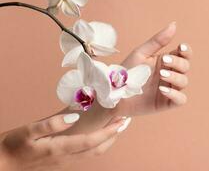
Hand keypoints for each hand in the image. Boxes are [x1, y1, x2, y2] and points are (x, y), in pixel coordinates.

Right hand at [0, 114, 130, 170]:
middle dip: (114, 136)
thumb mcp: (28, 131)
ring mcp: (65, 160)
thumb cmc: (13, 146)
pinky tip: (99, 134)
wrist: (3, 163)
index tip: (121, 121)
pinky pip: (86, 153)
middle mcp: (67, 157)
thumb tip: (74, 116)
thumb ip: (51, 124)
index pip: (91, 141)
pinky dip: (98, 143)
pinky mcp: (63, 160)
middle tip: (125, 122)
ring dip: (108, 140)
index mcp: (60, 148)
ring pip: (93, 152)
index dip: (108, 132)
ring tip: (116, 127)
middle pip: (98, 149)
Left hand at [116, 22, 192, 115]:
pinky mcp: (166, 103)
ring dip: (175, 77)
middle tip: (164, 62)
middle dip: (178, 63)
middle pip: (185, 67)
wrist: (115, 92)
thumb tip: (174, 24)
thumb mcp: (141, 53)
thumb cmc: (127, 71)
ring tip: (161, 74)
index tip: (180, 47)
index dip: (186, 50)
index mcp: (166, 61)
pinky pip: (180, 99)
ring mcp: (170, 89)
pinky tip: (163, 90)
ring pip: (184, 82)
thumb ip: (158, 40)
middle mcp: (170, 74)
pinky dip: (175, 94)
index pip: (184, 54)